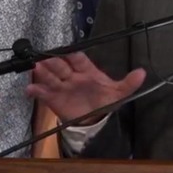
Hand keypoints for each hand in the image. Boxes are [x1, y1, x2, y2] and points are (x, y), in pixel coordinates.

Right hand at [26, 52, 145, 124]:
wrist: (94, 119)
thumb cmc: (104, 101)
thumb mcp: (118, 93)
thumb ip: (129, 83)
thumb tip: (142, 73)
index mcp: (87, 71)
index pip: (78, 59)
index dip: (72, 55)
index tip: (67, 53)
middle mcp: (72, 75)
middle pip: (61, 65)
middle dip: (53, 61)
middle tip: (44, 58)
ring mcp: (61, 85)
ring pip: (50, 76)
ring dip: (42, 72)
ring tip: (35, 68)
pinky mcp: (52, 98)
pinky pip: (42, 92)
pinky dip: (35, 90)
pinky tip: (30, 89)